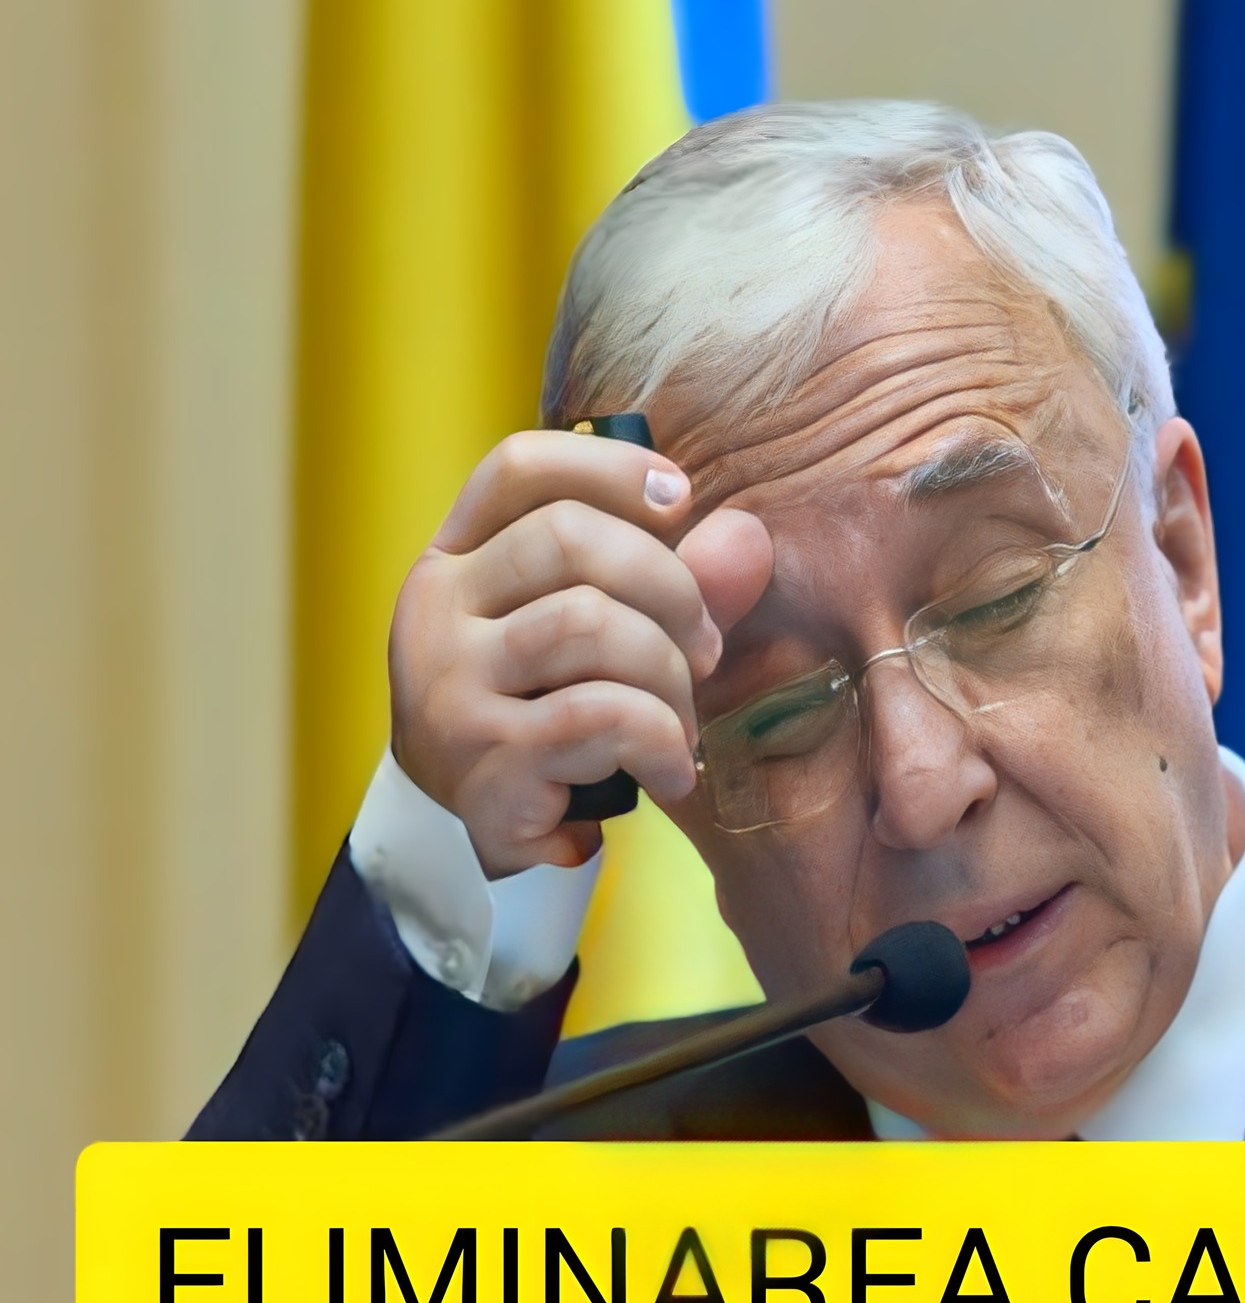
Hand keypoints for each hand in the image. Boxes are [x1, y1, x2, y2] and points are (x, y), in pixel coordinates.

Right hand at [389, 429, 773, 876]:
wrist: (479, 835)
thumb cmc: (549, 716)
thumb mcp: (603, 638)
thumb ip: (675, 581)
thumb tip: (749, 538)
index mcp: (458, 561)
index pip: (516, 471)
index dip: (607, 467)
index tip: (680, 498)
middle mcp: (437, 611)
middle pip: (569, 537)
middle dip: (670, 588)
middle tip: (706, 651)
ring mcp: (451, 686)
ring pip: (590, 624)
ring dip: (669, 675)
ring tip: (681, 724)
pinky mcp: (484, 760)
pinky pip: (600, 717)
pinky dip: (660, 741)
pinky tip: (670, 772)